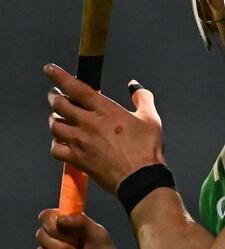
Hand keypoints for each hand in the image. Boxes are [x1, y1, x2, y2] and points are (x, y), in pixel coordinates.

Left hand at [45, 65, 164, 193]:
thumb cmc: (147, 149)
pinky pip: (56, 149)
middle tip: (55, 95)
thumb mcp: (151, 118)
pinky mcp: (78, 160)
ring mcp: (81, 142)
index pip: (76, 87)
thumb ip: (142, 97)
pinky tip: (62, 143)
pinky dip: (56, 144)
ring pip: (54, 125)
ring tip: (58, 118)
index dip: (60, 76)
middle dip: (54, 96)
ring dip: (54, 119)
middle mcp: (89, 124)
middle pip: (59, 104)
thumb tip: (134, 86)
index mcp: (105, 110)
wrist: (141, 179)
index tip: (50, 69)